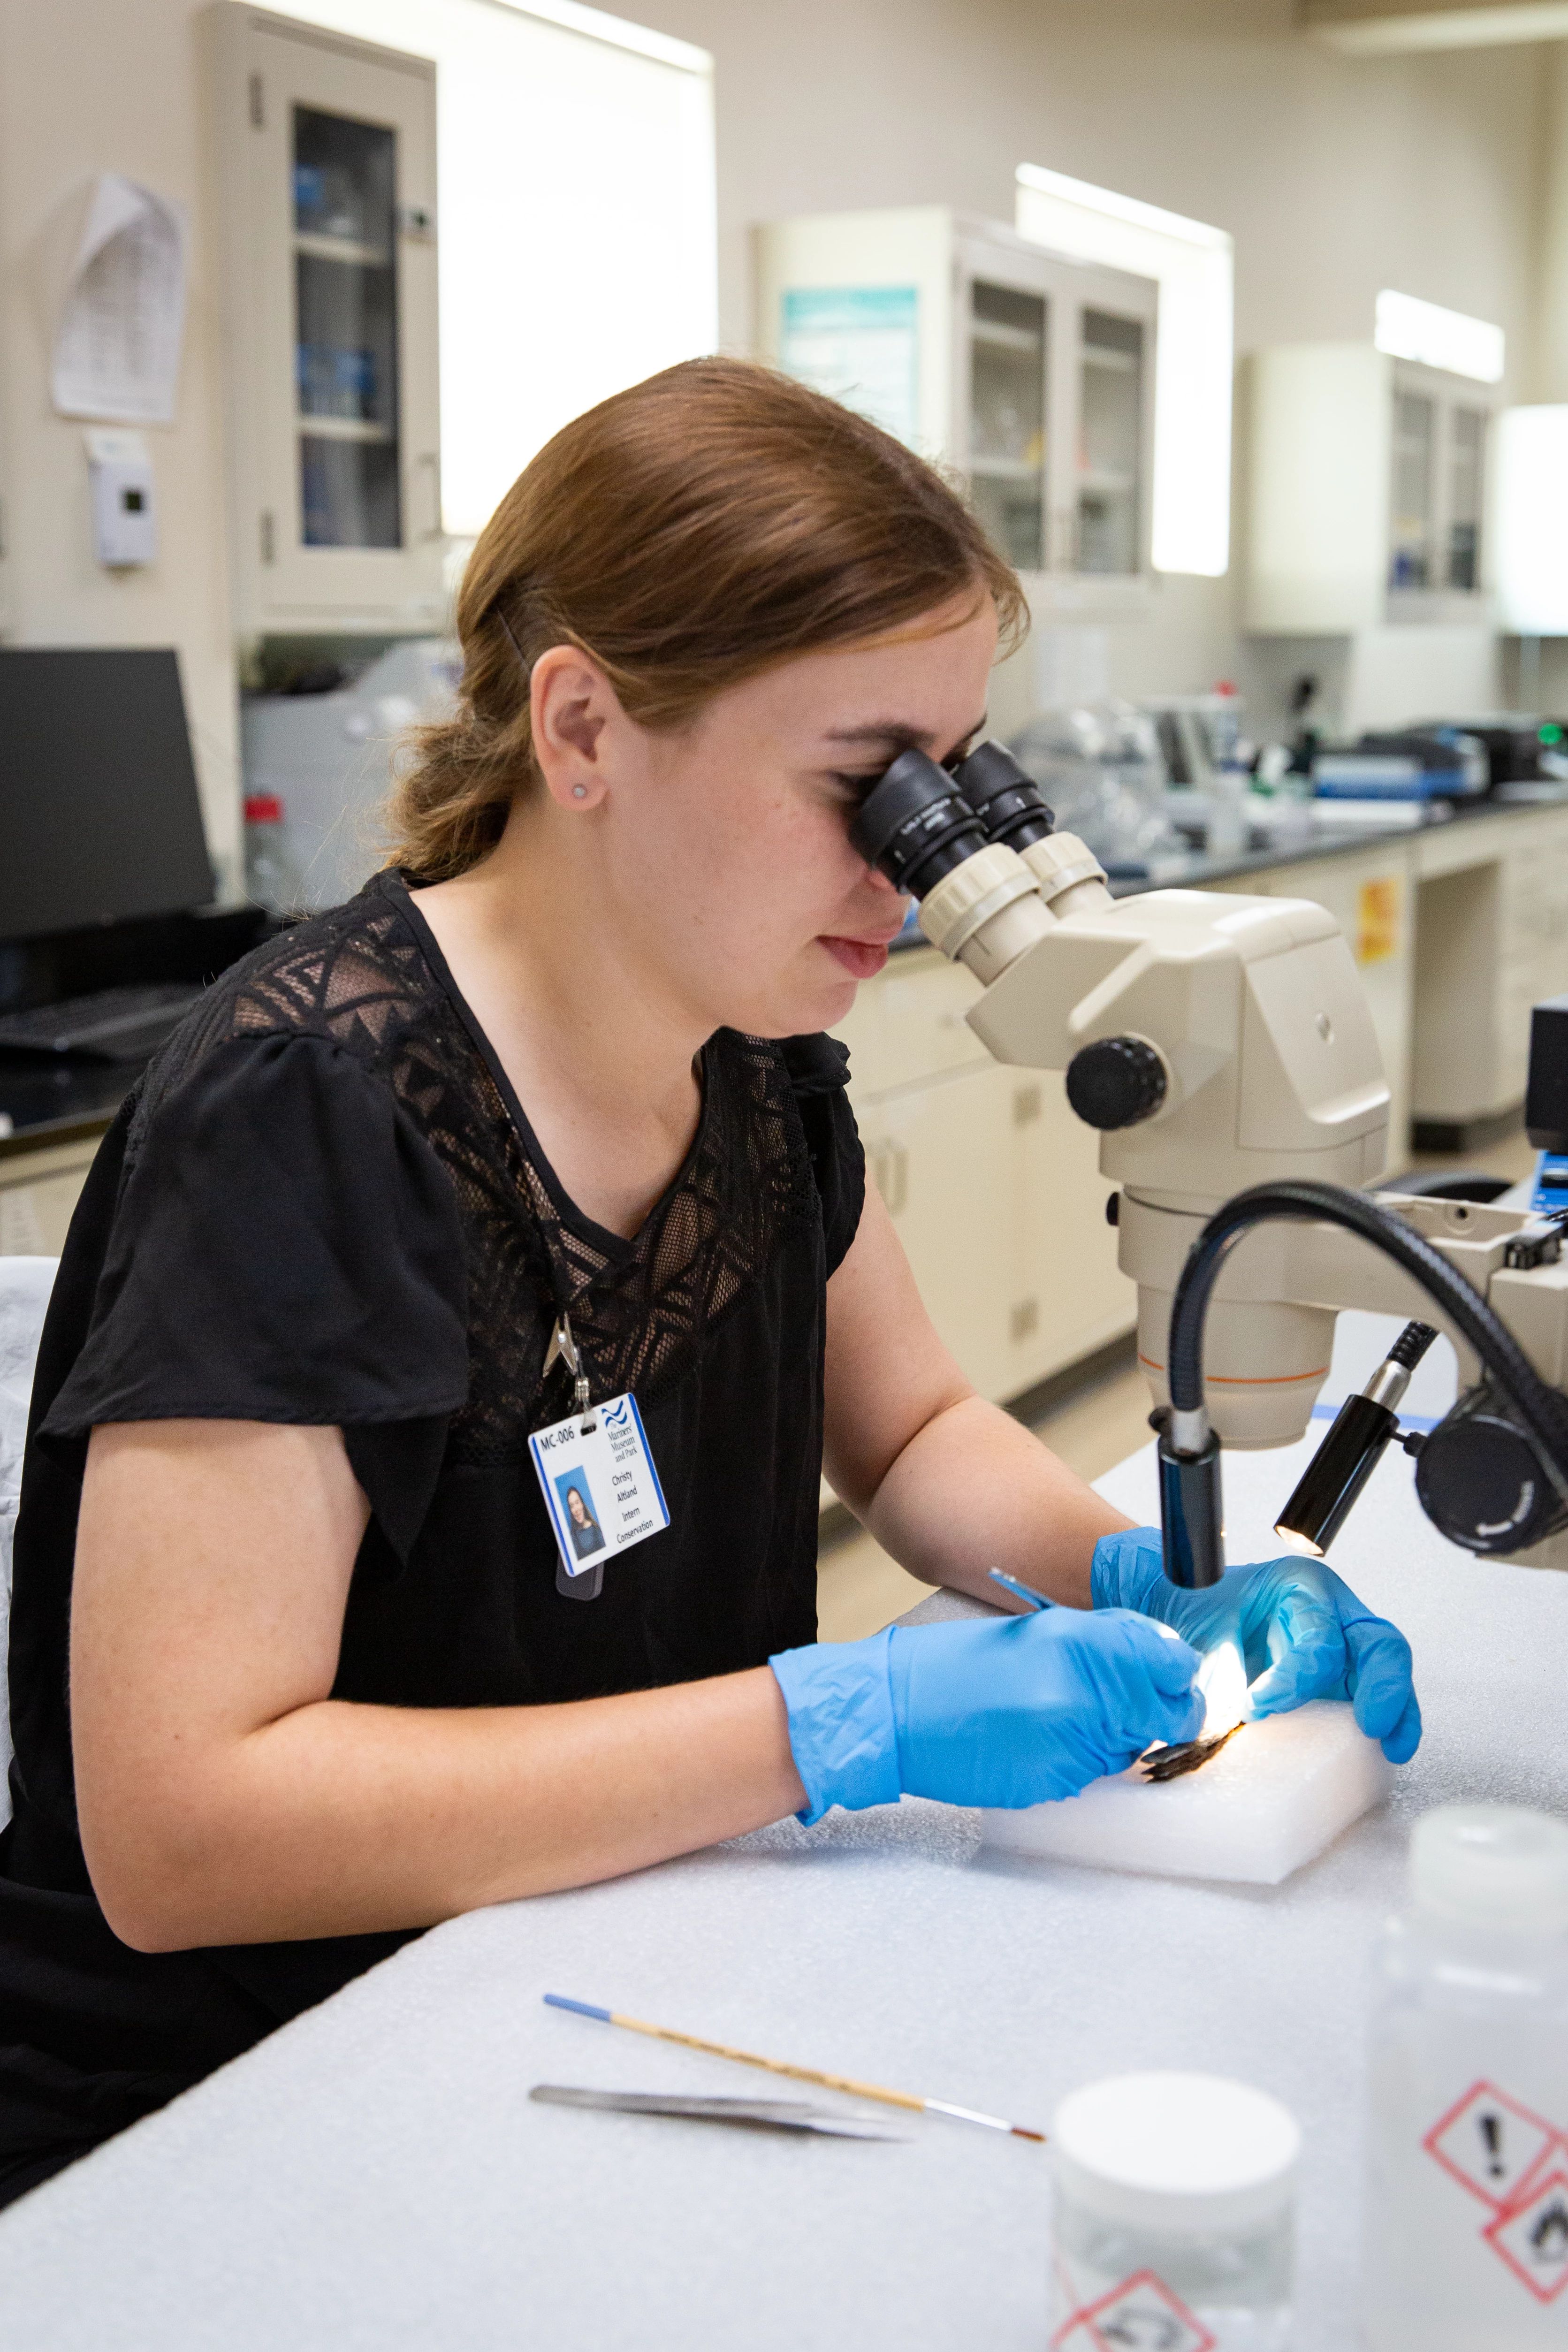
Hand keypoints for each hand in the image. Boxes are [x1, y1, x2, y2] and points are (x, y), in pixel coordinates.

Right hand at [770, 1610, 1202, 1821]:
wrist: (894, 1711)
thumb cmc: (956, 1668)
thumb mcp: (1036, 1634)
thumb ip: (1102, 1646)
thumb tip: (1158, 1663)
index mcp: (1081, 1642)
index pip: (1173, 1666)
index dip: (1180, 1679)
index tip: (1176, 1683)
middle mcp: (1084, 1692)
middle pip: (1163, 1715)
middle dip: (1152, 1714)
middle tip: (1121, 1708)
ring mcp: (1069, 1742)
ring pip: (1128, 1749)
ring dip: (1109, 1738)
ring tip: (1055, 1718)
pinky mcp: (1052, 1781)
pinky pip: (1090, 1775)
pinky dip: (1074, 1761)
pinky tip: (1035, 1741)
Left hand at [1091, 1527, 1420, 1763]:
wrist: (1180, 1614)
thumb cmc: (1194, 1611)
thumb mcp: (1203, 1632)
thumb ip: (1219, 1672)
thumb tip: (1228, 1718)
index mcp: (1298, 1586)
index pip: (1316, 1640)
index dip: (1292, 1680)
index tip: (1254, 1707)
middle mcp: (1331, 1612)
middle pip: (1377, 1643)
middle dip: (1382, 1685)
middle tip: (1370, 1725)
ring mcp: (1343, 1646)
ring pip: (1387, 1671)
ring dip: (1396, 1709)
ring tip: (1394, 1746)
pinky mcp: (1343, 1679)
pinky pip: (1376, 1696)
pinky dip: (1389, 1720)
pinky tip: (1389, 1748)